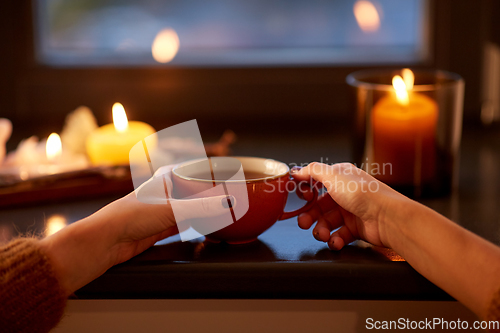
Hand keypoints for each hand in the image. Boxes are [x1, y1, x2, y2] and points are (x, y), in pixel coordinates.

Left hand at [39, 165, 232, 294]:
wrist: (104, 242)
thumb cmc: (128, 217)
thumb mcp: (171, 210)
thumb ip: (202, 207)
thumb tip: (230, 203)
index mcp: (165, 179)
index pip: (192, 169)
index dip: (209, 169)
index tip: (228, 171)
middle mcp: (164, 193)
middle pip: (193, 190)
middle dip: (211, 193)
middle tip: (232, 195)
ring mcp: (162, 211)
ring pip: (190, 208)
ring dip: (205, 211)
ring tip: (225, 212)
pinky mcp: (160, 229)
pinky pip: (184, 225)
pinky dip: (197, 226)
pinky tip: (207, 228)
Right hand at [291, 162, 415, 249]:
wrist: (388, 218)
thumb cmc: (365, 194)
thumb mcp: (333, 176)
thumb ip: (312, 171)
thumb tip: (297, 170)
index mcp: (340, 177)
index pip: (316, 182)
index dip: (306, 191)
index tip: (302, 198)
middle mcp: (344, 193)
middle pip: (318, 206)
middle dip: (309, 215)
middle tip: (303, 222)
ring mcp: (350, 212)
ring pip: (326, 223)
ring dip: (320, 230)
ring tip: (322, 235)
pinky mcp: (356, 229)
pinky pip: (338, 235)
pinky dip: (334, 240)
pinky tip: (335, 241)